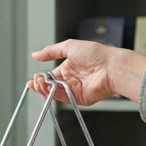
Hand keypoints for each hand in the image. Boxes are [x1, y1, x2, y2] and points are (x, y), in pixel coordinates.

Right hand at [28, 40, 145, 105]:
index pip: (50, 76)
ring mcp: (75, 90)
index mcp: (69, 67)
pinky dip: (53, 95)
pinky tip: (48, 88)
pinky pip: (62, 98)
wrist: (111, 66)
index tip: (35, 77)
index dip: (41, 77)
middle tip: (35, 81)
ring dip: (44, 89)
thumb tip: (35, 55)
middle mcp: (71, 79)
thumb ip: (50, 51)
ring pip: (54, 93)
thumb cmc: (95, 54)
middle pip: (50, 86)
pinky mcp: (78, 98)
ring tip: (39, 83)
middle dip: (40, 84)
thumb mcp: (69, 46)